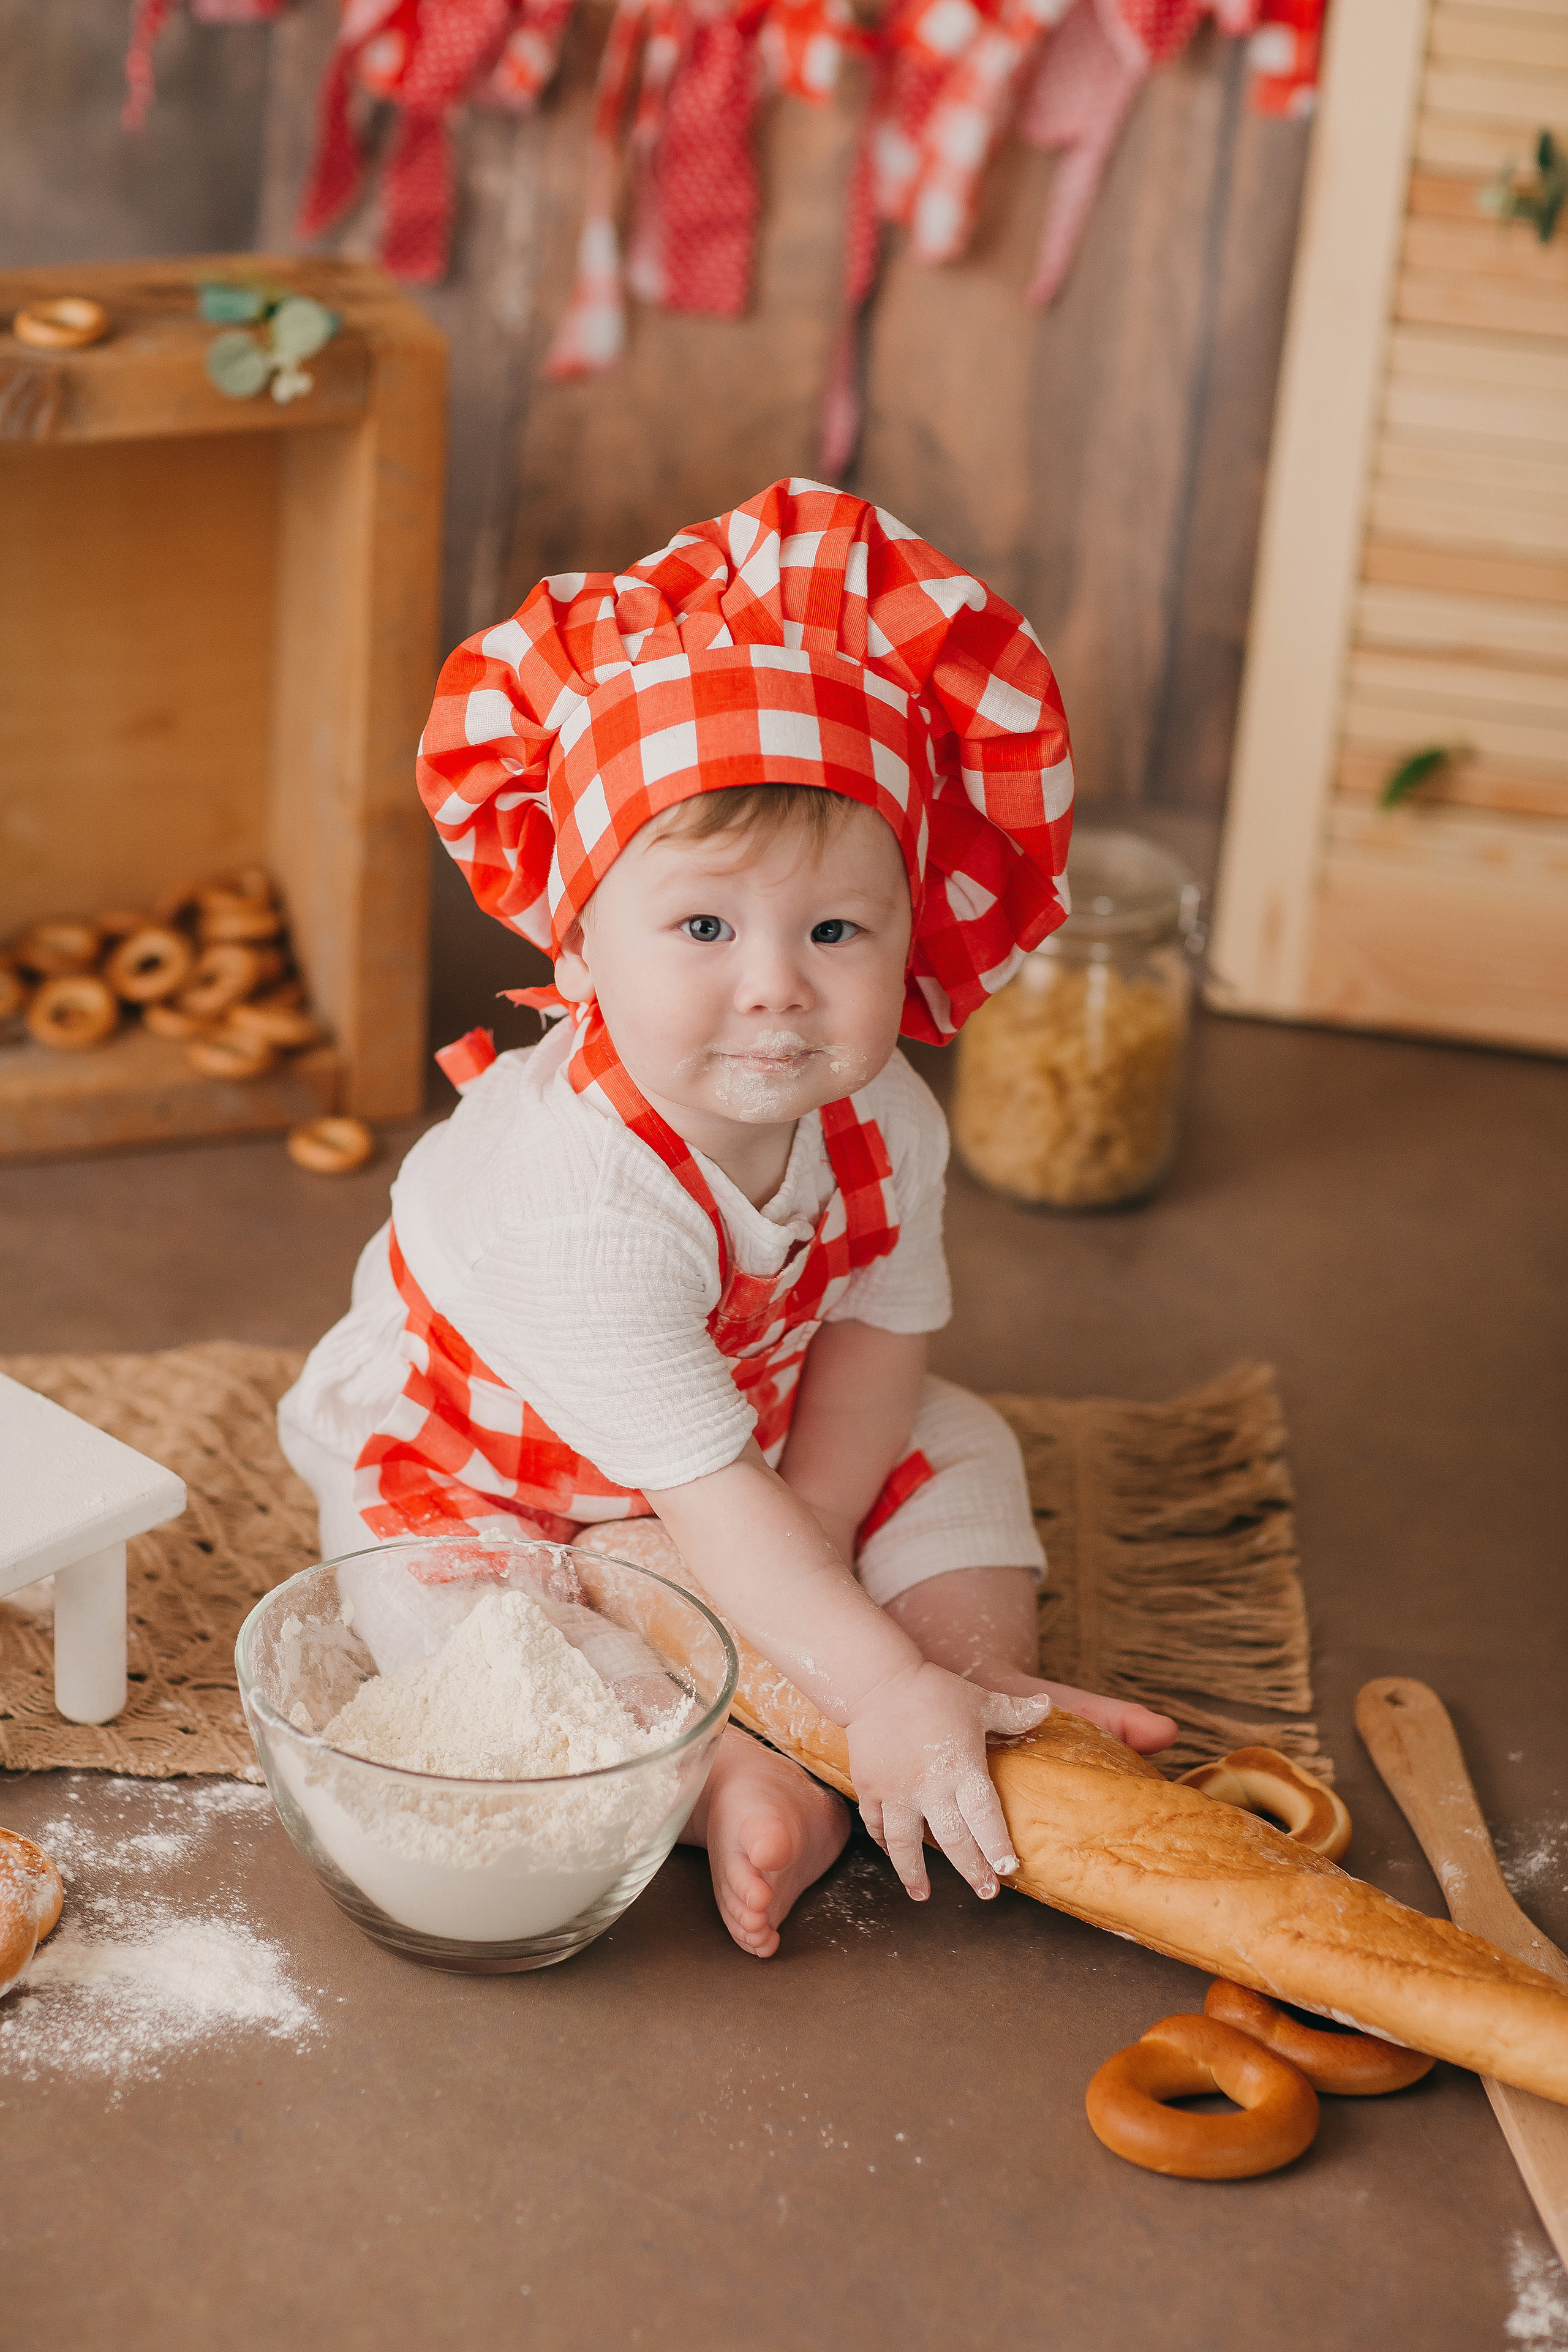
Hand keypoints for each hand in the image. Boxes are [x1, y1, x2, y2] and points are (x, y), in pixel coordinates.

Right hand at [845, 1660, 1049, 1902]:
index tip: (1007, 1870)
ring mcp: (897, 1790)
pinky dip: (886, 1845)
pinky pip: (878, 1826)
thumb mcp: (978, 1700)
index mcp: (962, 1765)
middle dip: (971, 1870)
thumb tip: (1047, 1705)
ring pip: (906, 1844)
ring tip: (923, 1895)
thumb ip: (1012, 1712)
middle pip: (953, 1839)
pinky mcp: (871, 1788)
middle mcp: (930, 1785)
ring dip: (915, 1873)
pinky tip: (894, 1856)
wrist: (877, 1680)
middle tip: (986, 1892)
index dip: (996, 1846)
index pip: (985, 1815)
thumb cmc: (933, 1690)